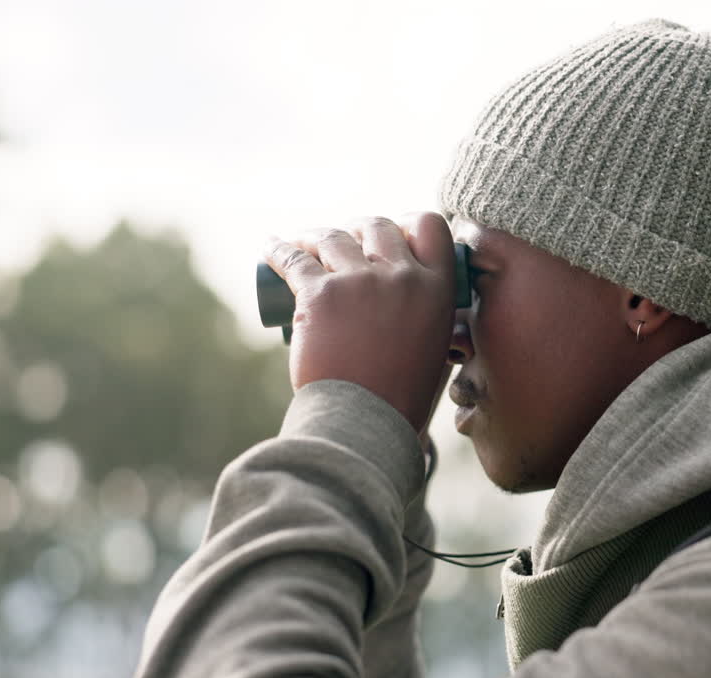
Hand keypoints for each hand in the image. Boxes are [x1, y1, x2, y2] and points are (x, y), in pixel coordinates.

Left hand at [264, 213, 455, 432]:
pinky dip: (279, 250)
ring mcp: (360, 281)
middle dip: (357, 229)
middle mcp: (403, 276)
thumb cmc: (399, 397)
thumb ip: (430, 321)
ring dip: (315, 237)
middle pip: (377, 226)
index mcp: (439, 289)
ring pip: (333, 238)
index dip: (408, 222)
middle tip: (342, 243)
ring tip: (303, 245)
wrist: (365, 422)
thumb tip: (415, 306)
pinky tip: (271, 249)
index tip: (392, 234)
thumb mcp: (434, 349)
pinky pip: (293, 259)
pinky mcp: (320, 294)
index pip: (431, 226)